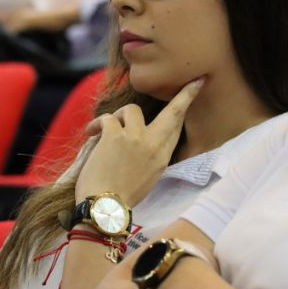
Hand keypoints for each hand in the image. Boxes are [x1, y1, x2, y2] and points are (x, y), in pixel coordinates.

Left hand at [76, 79, 203, 205]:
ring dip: (119, 117)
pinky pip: (108, 118)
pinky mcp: (115, 136)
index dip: (186, 106)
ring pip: (132, 110)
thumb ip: (152, 154)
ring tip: (107, 131)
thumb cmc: (121, 196)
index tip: (196, 88)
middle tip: (193, 80)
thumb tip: (146, 136)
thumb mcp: (148, 177)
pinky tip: (91, 134)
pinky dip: (97, 125)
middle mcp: (154, 145)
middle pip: (173, 112)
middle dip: (185, 94)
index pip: (177, 127)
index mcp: (162, 157)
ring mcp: (135, 139)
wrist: (104, 208)